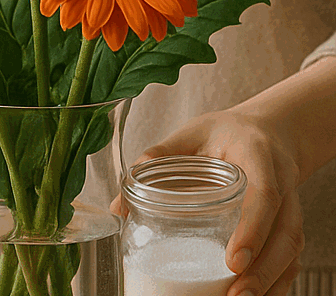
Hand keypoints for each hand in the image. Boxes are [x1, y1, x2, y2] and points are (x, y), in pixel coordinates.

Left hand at [113, 110, 303, 295]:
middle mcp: (282, 180)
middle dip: (263, 269)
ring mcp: (290, 204)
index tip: (234, 260)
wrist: (263, 132)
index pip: (264, 194)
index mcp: (257, 154)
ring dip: (270, 280)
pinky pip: (291, 255)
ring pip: (292, 247)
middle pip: (285, 231)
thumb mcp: (190, 134)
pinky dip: (277, 280)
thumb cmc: (222, 135)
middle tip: (235, 294)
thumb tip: (119, 203)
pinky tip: (256, 295)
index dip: (253, 227)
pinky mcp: (288, 222)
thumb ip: (157, 159)